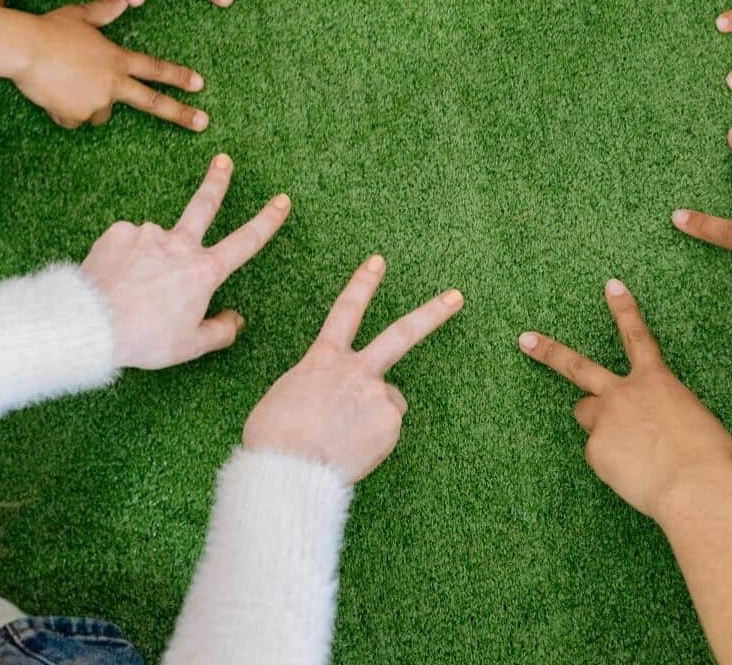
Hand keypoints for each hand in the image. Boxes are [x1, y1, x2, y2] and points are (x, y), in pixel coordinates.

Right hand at [16, 0, 208, 130]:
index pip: (155, 68)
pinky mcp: (74, 116)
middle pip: (152, 102)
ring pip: (100, 112)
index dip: (179, 76)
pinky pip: (73, 119)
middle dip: (180, 114)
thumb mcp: (81, 15)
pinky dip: (65, 111)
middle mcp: (112, 83)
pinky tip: (51, 93)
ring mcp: (95, 102)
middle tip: (203, 123)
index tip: (199, 85)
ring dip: (90, 103)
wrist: (24, 49)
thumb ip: (105, 9)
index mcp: (117, 59)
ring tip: (66, 82)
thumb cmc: (51, 29)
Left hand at [79, 154, 291, 368]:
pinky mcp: (119, 232)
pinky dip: (125, 258)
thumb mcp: (190, 346)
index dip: (267, 220)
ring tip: (133, 288)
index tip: (282, 201)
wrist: (93, 323)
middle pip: (204, 205)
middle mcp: (179, 244)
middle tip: (223, 161)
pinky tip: (116, 277)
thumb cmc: (145, 337)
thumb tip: (236, 319)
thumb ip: (220, 331)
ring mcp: (148, 234)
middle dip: (217, 181)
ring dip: (150, 257)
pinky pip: (128, 243)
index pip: (245, 241)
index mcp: (203, 271)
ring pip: (156, 242)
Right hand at [243, 255, 464, 482]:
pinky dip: (373, 441)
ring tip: (344, 438)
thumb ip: (316, 386)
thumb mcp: (284, 396)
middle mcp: (357, 370)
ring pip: (388, 400)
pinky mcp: (390, 425)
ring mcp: (378, 396)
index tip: (378, 262)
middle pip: (401, 334)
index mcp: (324, 359)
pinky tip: (351, 451)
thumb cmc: (274, 438)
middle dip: (432, 313)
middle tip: (457, 296)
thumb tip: (332, 398)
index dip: (363, 284)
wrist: (288, 469)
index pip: (346, 310)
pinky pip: (386, 430)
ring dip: (374, 415)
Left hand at [518, 279, 731, 522]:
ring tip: (626, 447)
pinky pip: (599, 455)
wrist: (696, 486)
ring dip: (598, 423)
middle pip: (577, 366)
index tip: (611, 285)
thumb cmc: (710, 457)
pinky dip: (612, 463)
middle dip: (549, 351)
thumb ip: (669, 413)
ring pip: (586, 414)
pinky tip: (634, 474)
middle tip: (525, 340)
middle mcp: (624, 393)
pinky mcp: (595, 450)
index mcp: (656, 381)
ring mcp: (605, 420)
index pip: (637, 336)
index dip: (624, 309)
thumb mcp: (697, 421)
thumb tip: (658, 425)